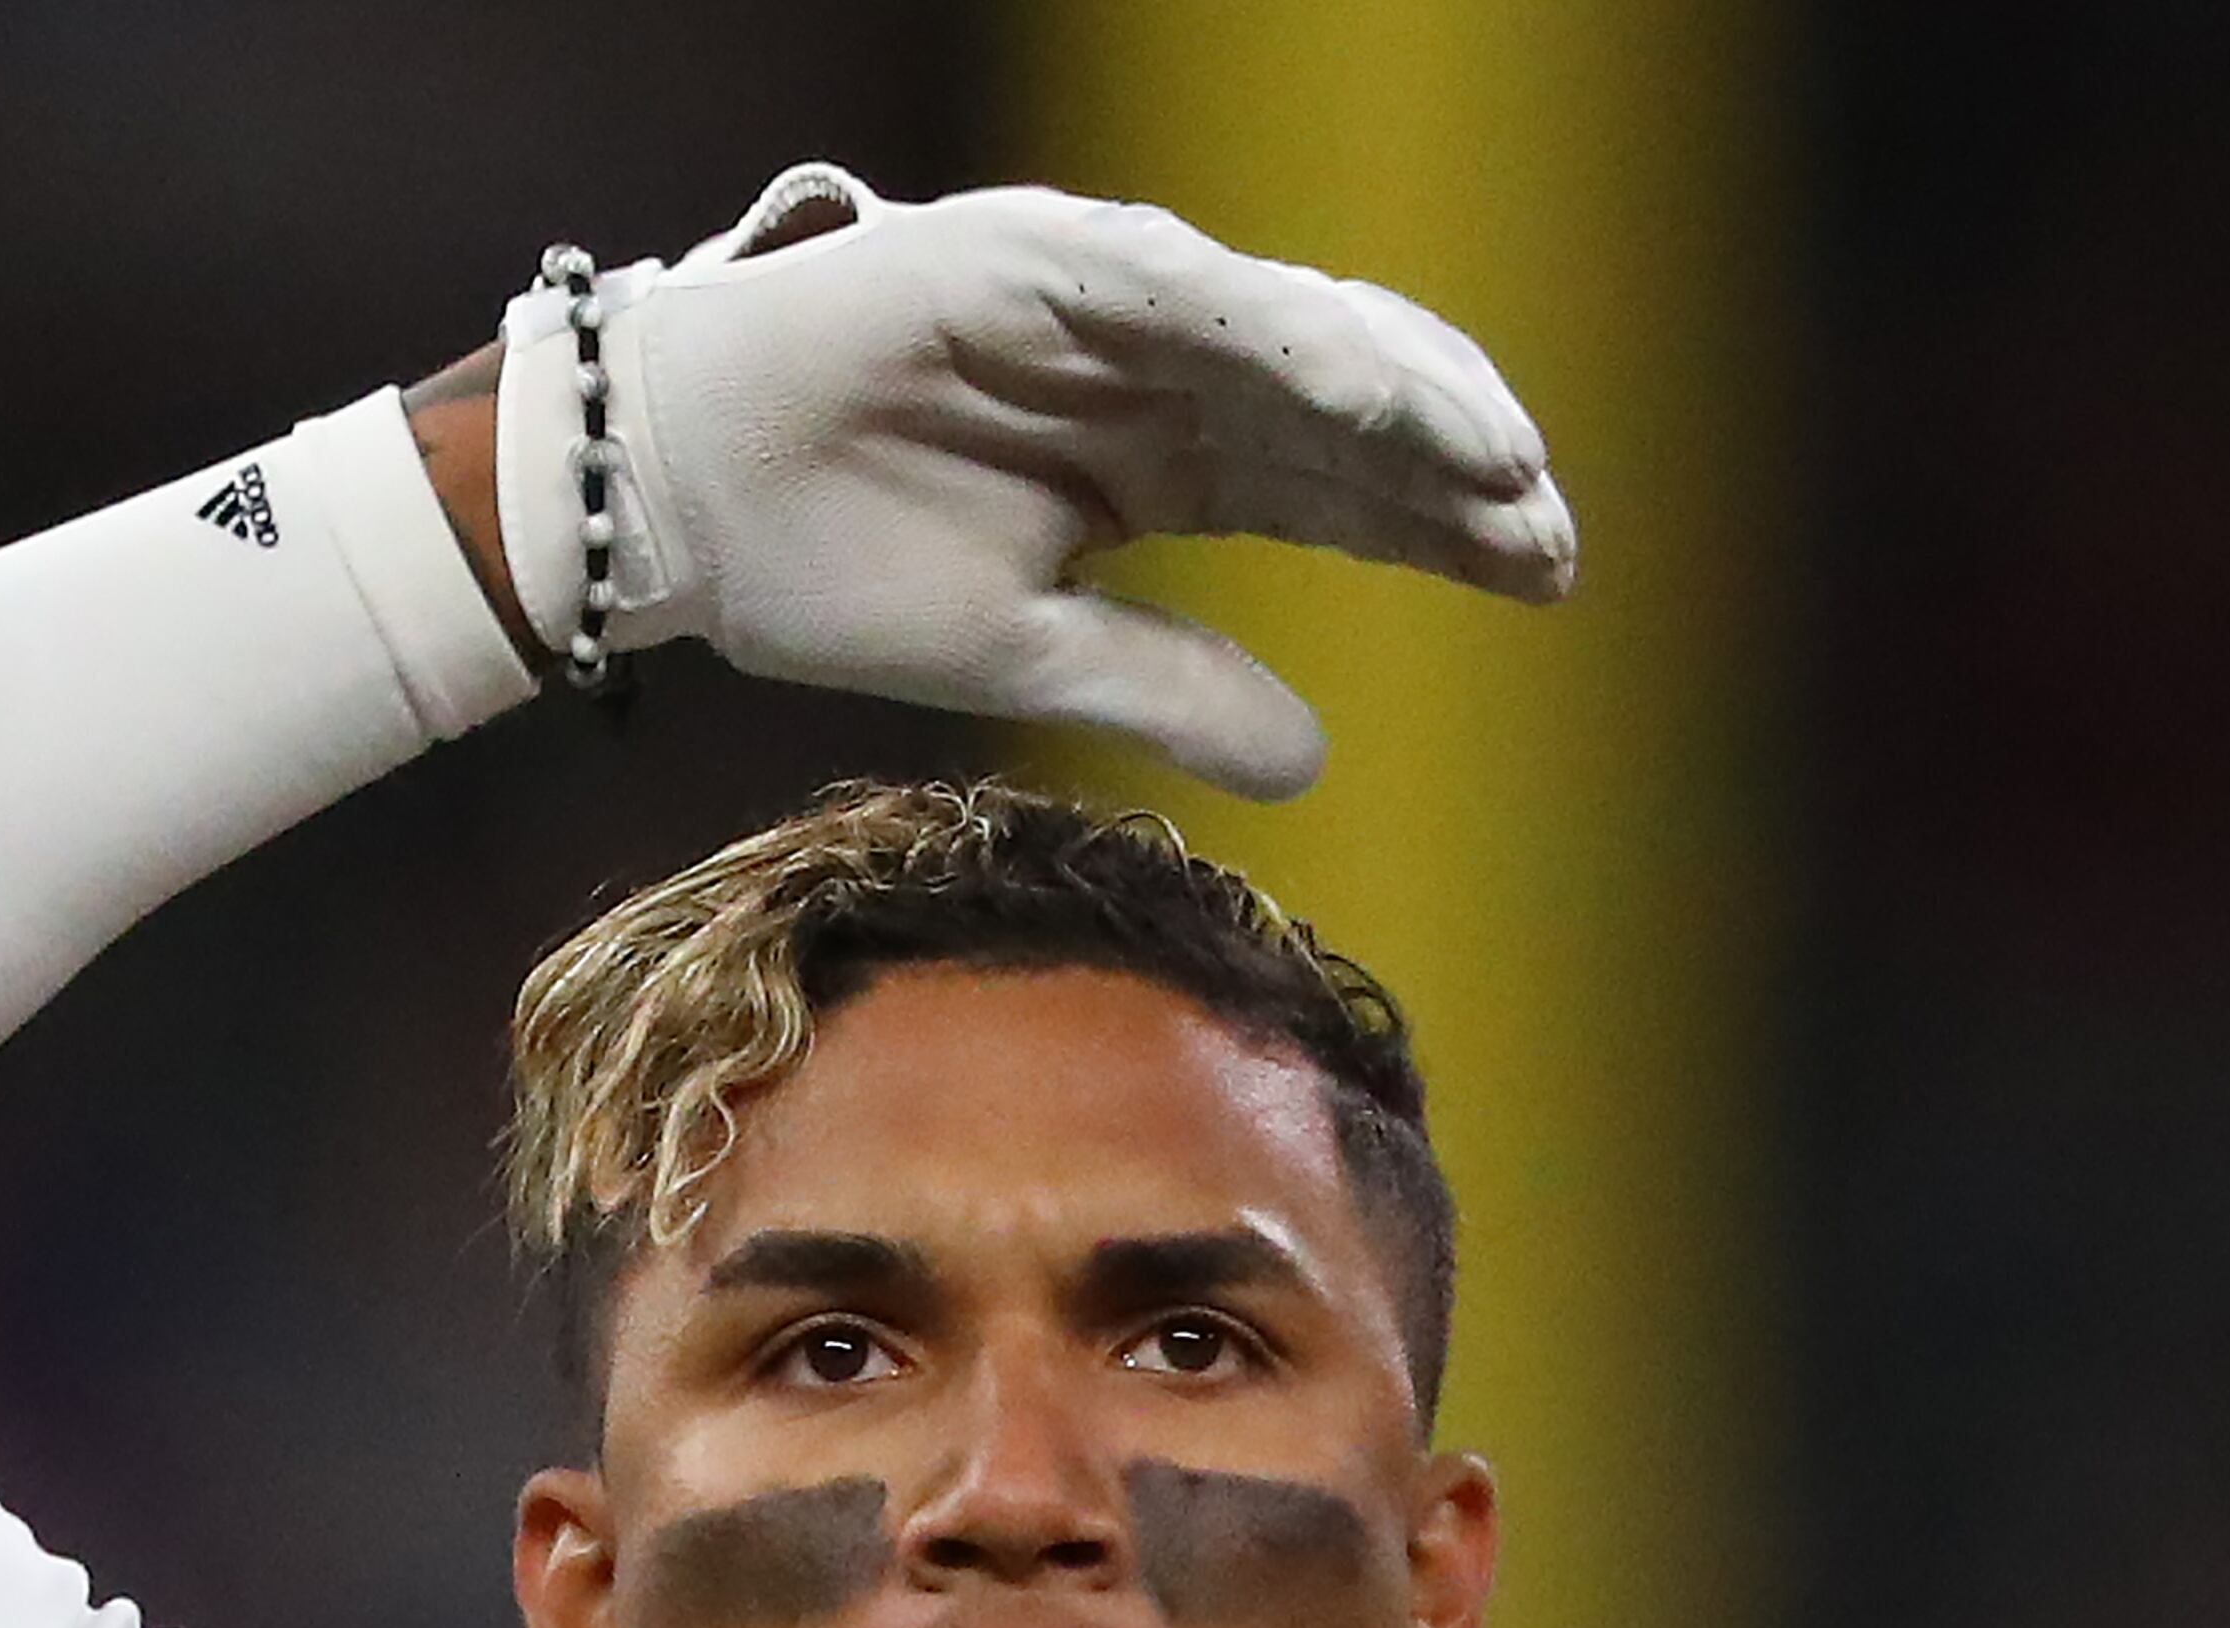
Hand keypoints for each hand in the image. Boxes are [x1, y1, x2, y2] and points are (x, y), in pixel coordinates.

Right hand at [477, 161, 1577, 798]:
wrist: (675, 503)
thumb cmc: (825, 567)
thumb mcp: (1023, 651)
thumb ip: (1169, 687)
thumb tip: (1317, 764)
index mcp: (1156, 459)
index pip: (1337, 483)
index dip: (1442, 528)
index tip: (1547, 578)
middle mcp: (1153, 368)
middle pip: (1347, 407)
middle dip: (1457, 468)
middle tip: (1553, 539)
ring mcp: (1103, 303)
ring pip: (1295, 337)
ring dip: (1403, 397)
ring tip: (1501, 472)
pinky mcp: (1037, 261)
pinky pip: (1191, 297)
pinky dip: (1285, 341)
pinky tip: (1369, 403)